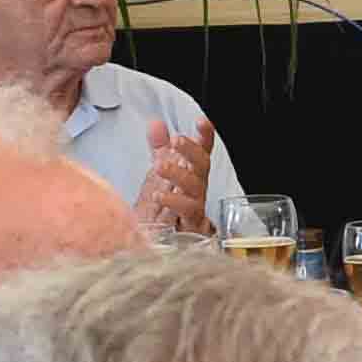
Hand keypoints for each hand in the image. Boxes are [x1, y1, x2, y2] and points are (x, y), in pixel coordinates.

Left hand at [136, 120, 214, 241]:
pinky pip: (185, 210)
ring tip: (159, 166)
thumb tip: (156, 123)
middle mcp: (197, 187)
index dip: (205, 136)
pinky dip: (173, 201)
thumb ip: (160, 148)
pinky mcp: (189, 223)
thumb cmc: (167, 205)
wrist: (164, 239)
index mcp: (191, 172)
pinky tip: (158, 195)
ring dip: (179, 174)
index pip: (202, 151)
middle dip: (191, 150)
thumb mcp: (162, 171)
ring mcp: (195, 204)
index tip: (201, 122)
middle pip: (201, 165)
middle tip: (176, 141)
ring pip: (195, 186)